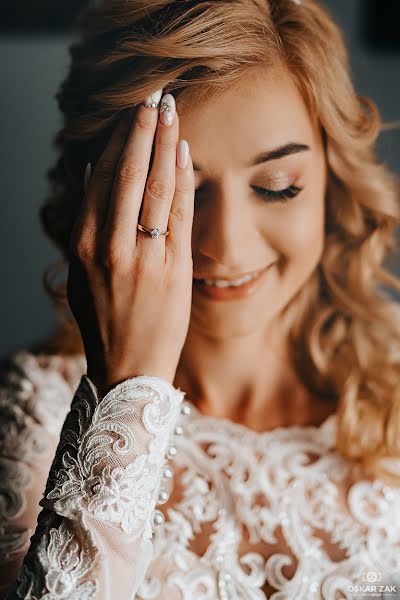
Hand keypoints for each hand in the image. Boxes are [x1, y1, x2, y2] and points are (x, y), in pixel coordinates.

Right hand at [67, 92, 194, 395]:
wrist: (129, 370)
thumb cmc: (105, 322)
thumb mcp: (80, 275)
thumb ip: (86, 225)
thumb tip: (93, 172)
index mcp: (82, 246)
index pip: (100, 179)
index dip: (116, 141)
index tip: (128, 114)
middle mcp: (109, 248)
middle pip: (125, 175)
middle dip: (140, 130)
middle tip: (152, 96)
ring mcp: (142, 259)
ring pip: (152, 188)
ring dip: (163, 145)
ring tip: (170, 113)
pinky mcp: (172, 271)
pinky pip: (176, 216)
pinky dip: (180, 181)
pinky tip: (184, 154)